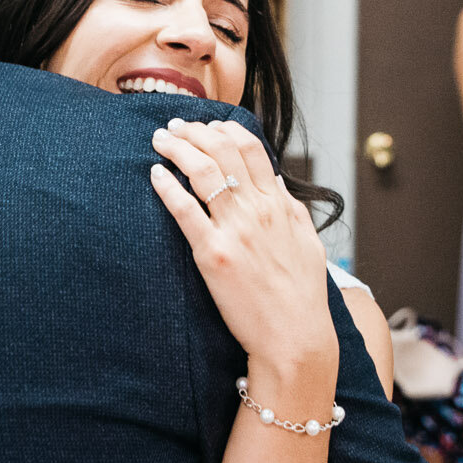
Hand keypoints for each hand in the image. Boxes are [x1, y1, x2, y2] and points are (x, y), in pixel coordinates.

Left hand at [148, 118, 339, 381]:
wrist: (294, 337)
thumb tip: (276, 182)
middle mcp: (258, 211)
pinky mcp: (213, 254)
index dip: (225, 130)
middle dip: (194, 132)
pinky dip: (167, 188)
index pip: (251, 149)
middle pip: (222, 152)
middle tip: (174, 126)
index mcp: (280, 206)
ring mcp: (235, 231)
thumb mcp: (308, 243)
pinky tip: (154, 175)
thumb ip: (291, 209)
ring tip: (160, 140)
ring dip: (177, 149)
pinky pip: (185, 211)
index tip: (207, 125)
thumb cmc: (301, 296)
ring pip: (202, 172)